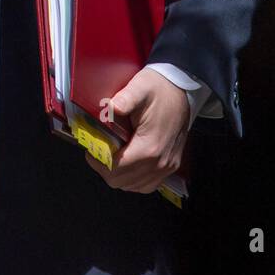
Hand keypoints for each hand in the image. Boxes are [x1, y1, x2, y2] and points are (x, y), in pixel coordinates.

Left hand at [84, 69, 188, 192]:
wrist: (184, 89)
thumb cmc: (160, 88)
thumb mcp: (140, 87)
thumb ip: (124, 99)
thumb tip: (109, 108)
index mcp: (149, 147)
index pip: (116, 170)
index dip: (98, 163)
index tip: (90, 151)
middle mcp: (160, 163)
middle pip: (123, 181)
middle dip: (105, 169)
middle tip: (98, 152)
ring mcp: (168, 166)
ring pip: (135, 187)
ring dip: (119, 176)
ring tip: (111, 157)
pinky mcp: (172, 165)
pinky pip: (149, 184)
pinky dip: (134, 180)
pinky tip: (127, 166)